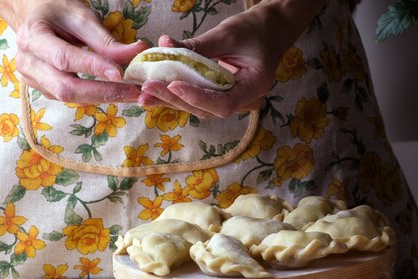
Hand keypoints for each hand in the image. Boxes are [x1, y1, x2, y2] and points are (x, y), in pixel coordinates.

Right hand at [0, 0, 147, 103]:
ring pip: (70, 98)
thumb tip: (137, 53)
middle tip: (133, 92)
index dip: (93, 68)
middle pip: (65, 88)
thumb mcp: (81, 17)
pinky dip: (96, 97)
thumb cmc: (58, 13)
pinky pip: (71, 98)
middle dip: (102, 92)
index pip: (64, 58)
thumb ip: (105, 40)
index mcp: (32, 37)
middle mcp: (28, 63)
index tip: (120, 73)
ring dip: (103, 98)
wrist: (36, 18)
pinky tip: (116, 93)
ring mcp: (33, 80)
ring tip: (131, 94)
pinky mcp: (45, 89)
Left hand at [138, 0, 324, 118]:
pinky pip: (199, 98)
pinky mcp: (222, 95)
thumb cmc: (256, 29)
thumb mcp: (228, 34)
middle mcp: (245, 100)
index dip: (197, 98)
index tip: (173, 86)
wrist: (272, 30)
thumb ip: (198, 46)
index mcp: (254, 87)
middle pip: (207, 110)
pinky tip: (155, 89)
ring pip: (200, 107)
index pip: (224, 104)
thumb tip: (165, 46)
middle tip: (147, 89)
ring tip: (145, 93)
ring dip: (171, 100)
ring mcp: (234, 100)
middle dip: (175, 100)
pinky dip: (177, 93)